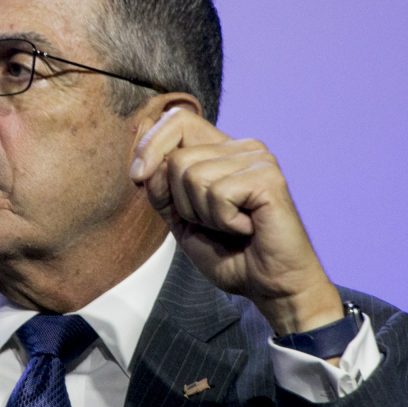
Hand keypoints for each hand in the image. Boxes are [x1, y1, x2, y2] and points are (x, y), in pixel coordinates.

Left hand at [129, 108, 343, 334]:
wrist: (270, 286)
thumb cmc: (230, 255)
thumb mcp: (181, 219)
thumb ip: (161, 186)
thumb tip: (144, 151)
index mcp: (222, 150)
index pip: (178, 120)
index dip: (150, 144)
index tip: (137, 176)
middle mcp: (242, 146)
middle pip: (177, 157)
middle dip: (181, 202)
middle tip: (214, 223)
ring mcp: (258, 158)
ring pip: (192, 175)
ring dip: (204, 215)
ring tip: (232, 226)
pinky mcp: (268, 177)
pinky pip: (218, 193)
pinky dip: (224, 221)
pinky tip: (247, 228)